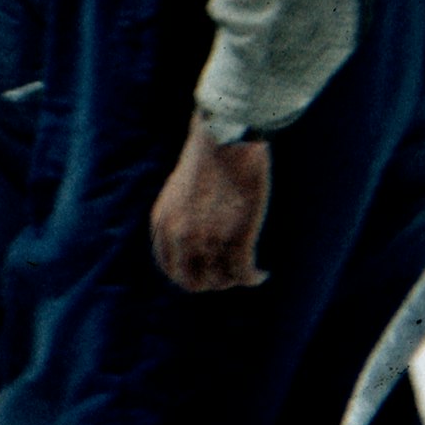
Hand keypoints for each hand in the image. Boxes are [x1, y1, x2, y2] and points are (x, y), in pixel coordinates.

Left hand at [152, 121, 272, 292]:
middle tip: (229, 275)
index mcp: (163, 225)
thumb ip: (177, 221)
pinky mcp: (236, 236)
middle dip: (213, 283)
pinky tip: (261, 275)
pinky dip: (253, 278)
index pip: (171, 268)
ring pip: (221, 280)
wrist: (225, 141)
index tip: (208, 272)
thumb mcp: (177, 194)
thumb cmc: (207, 162)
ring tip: (247, 272)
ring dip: (235, 280)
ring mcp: (208, 239)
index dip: (191, 275)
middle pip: (193, 282)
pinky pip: (243, 273)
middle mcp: (181, 237)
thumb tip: (189, 247)